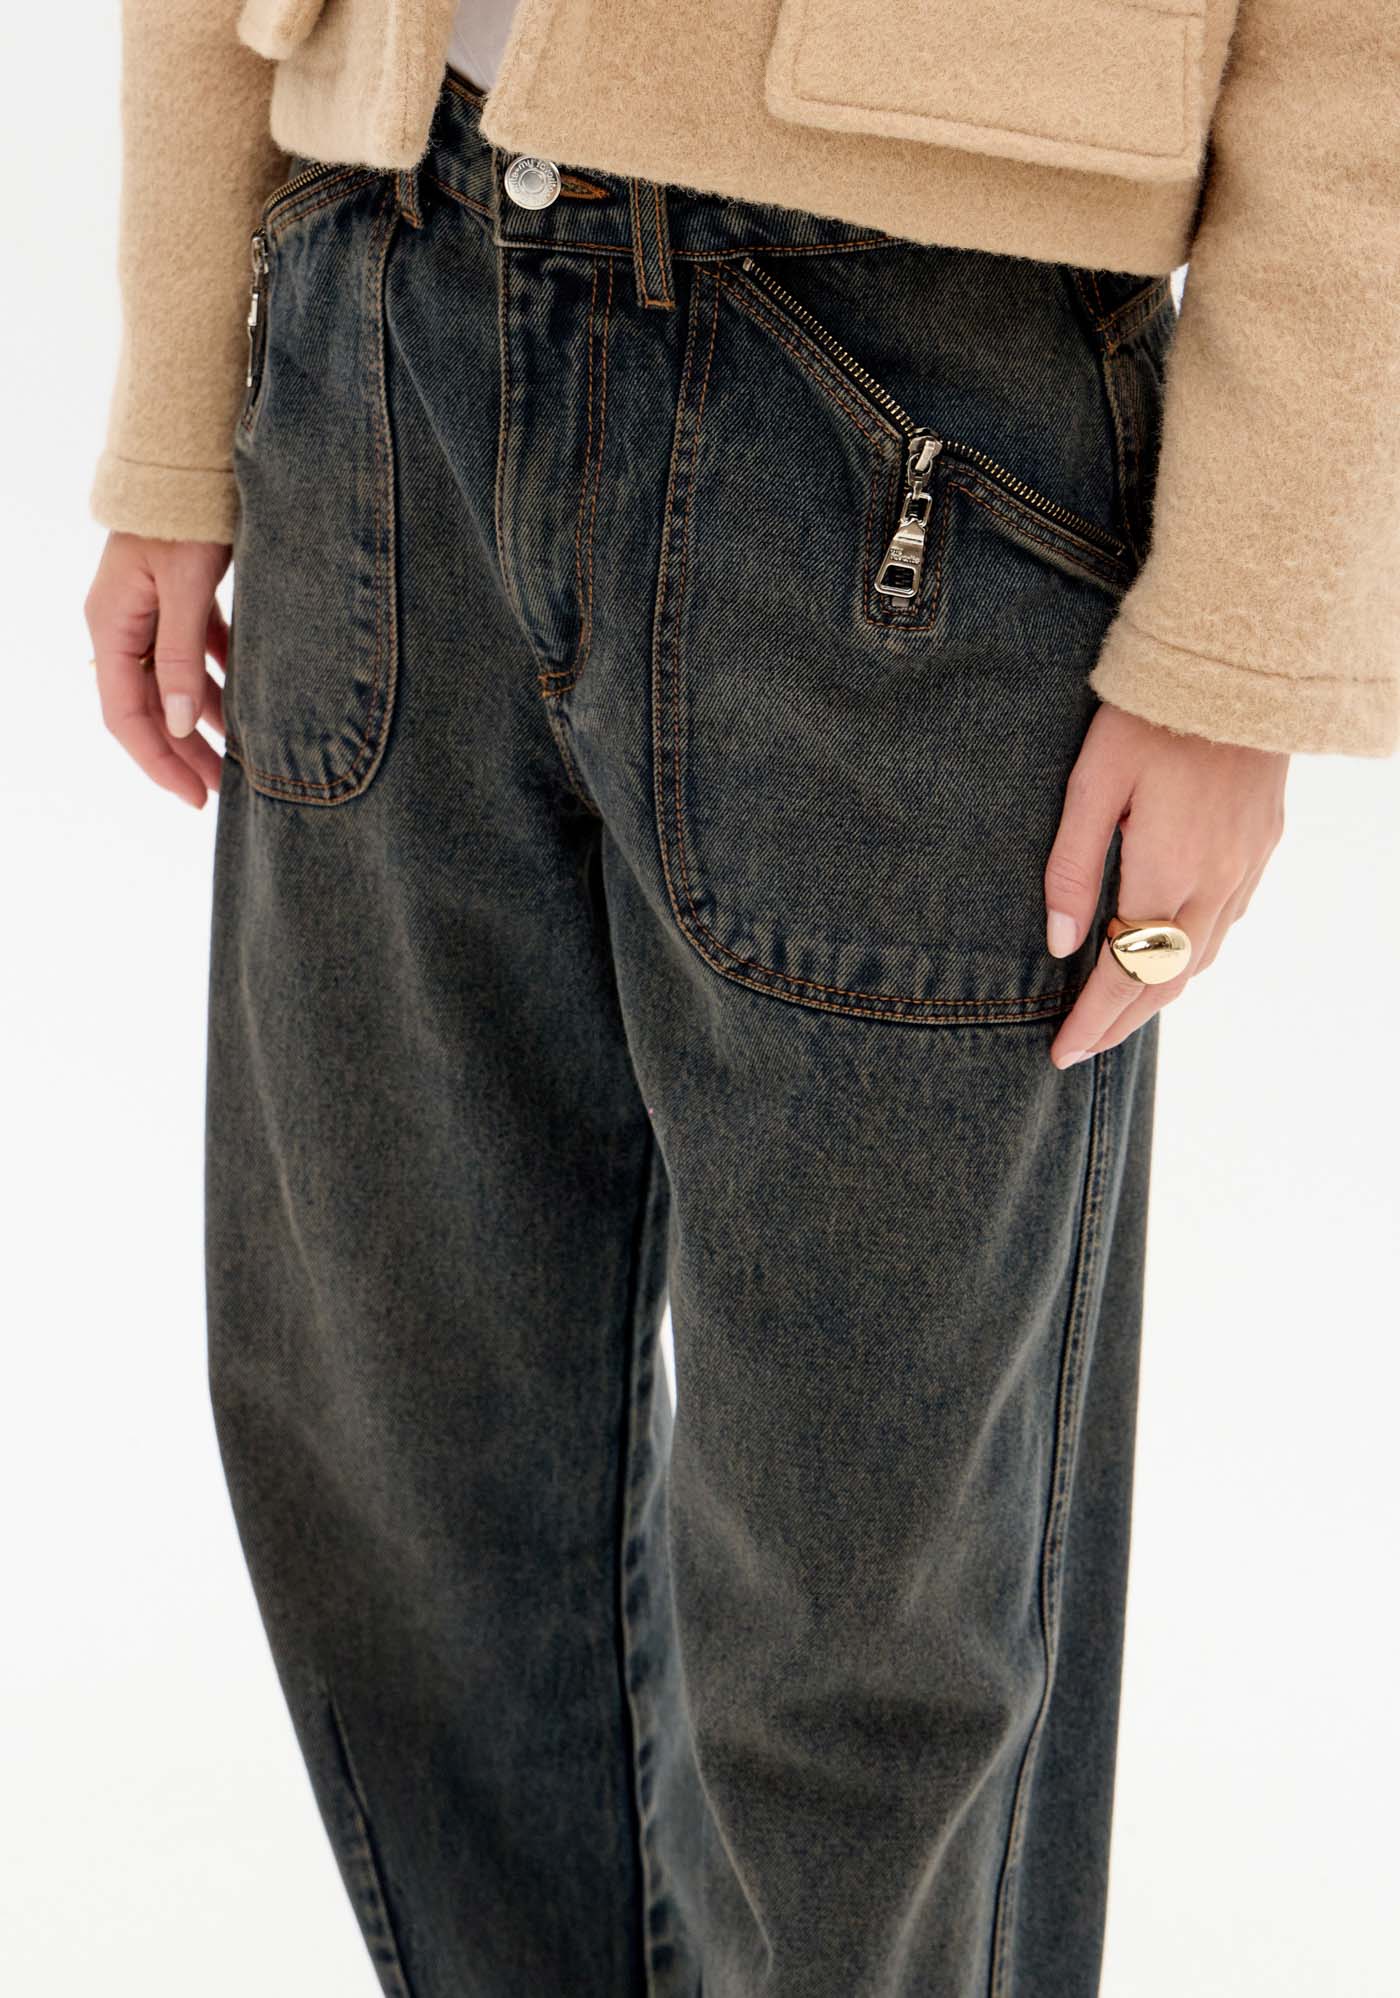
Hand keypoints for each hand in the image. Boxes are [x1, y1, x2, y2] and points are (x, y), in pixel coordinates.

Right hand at [84, 532, 231, 808]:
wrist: (190, 452)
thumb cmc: (184, 514)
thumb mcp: (187, 589)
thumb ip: (180, 657)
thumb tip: (174, 724)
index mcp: (111, 625)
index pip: (125, 716)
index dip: (159, 761)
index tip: (196, 797)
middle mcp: (123, 623)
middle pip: (149, 708)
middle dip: (185, 752)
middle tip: (226, 792)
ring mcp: (150, 611)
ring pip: (174, 684)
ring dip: (203, 721)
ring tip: (243, 757)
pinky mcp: (179, 598)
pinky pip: (195, 654)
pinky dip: (218, 681)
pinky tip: (249, 704)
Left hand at [1044, 703, 1287, 1067]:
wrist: (1240, 667)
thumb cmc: (1150, 717)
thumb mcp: (1092, 785)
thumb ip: (1072, 868)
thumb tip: (1060, 944)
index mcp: (1168, 872)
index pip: (1127, 974)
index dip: (1094, 1020)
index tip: (1062, 1051)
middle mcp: (1216, 883)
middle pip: (1168, 981)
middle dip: (1122, 1022)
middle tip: (1082, 1047)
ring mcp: (1246, 867)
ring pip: (1202, 958)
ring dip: (1159, 992)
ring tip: (1116, 1012)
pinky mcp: (1262, 846)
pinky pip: (1225, 925)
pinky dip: (1190, 956)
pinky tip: (1167, 955)